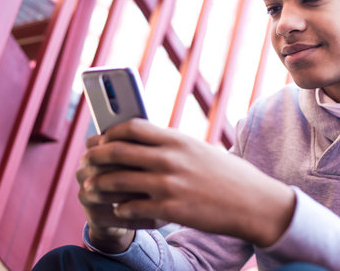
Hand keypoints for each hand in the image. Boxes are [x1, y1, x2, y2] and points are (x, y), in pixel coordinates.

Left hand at [81, 118, 295, 246]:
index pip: (131, 127)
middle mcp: (169, 159)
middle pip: (117, 152)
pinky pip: (132, 208)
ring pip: (117, 181)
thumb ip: (170, 145)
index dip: (109, 132)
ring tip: (91, 188)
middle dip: (94, 157)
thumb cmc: (228, 174)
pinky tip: (119, 209)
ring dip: (99, 185)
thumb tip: (140, 142)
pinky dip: (121, 209)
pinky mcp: (171, 210)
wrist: (254, 202)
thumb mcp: (198, 150)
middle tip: (86, 163)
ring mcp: (169, 185)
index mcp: (177, 139)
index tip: (99, 139)